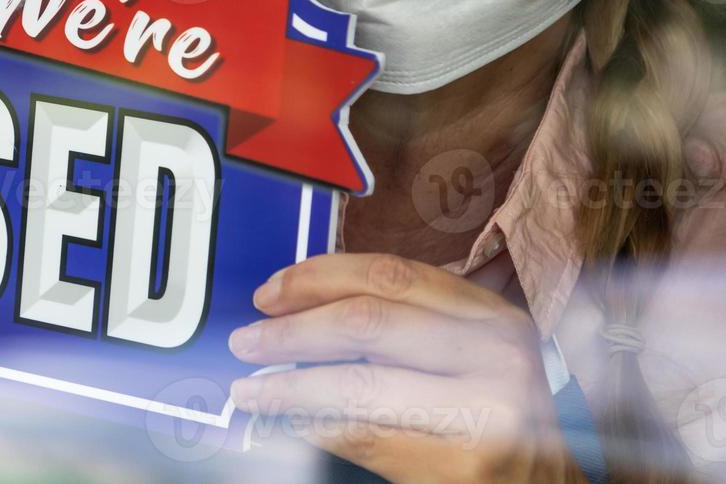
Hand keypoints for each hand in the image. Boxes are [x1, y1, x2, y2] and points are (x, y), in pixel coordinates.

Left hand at [226, 253, 584, 482]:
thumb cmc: (492, 413)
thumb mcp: (467, 349)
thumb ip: (402, 319)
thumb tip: (295, 305)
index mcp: (490, 313)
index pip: (388, 275)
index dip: (318, 278)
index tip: (271, 291)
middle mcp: (493, 355)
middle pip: (367, 323)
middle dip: (293, 330)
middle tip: (247, 339)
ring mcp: (482, 412)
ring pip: (357, 384)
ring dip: (289, 385)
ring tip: (249, 388)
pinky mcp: (459, 464)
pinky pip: (363, 436)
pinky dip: (313, 425)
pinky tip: (285, 421)